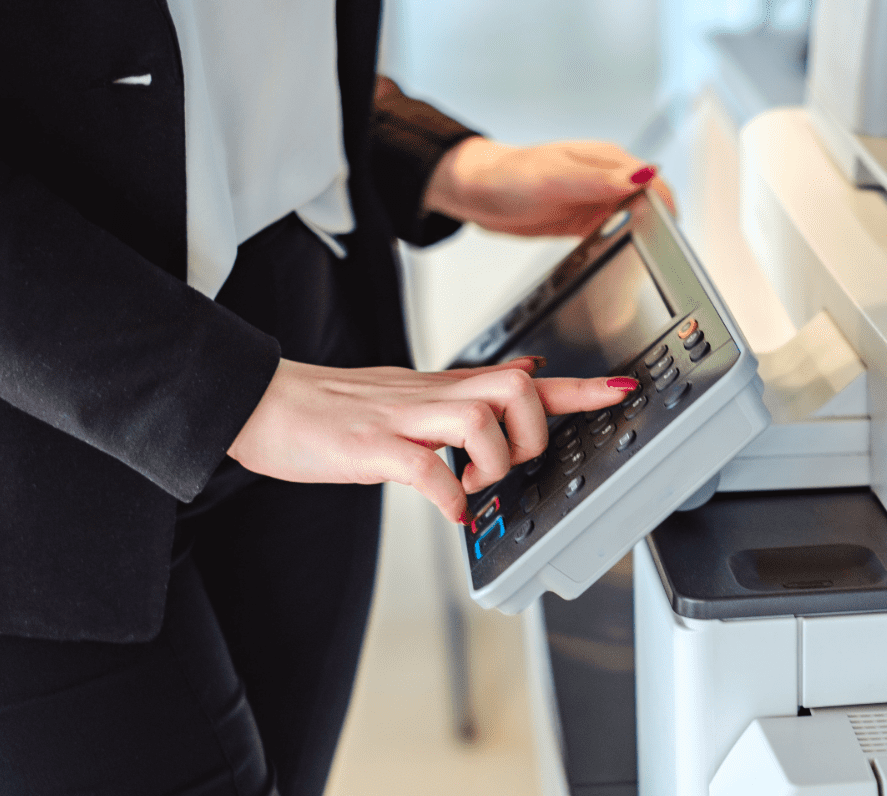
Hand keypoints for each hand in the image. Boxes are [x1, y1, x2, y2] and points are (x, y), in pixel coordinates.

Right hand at [226, 356, 638, 522]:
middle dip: (532, 432)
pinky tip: (448, 509)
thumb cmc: (333, 409)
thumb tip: (525, 376)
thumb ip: (466, 392)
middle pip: (516, 387)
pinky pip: (425, 467)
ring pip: (480, 418)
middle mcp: (431, 396)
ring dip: (492, 463)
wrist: (262, 402)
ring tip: (471, 487)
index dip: (579, 388)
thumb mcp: (411, 393)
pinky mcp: (370, 446)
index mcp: (443, 389)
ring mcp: (401, 418)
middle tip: (509, 465)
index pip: (524, 377)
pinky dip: (448, 495)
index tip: (623, 391)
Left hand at [423, 136, 675, 235]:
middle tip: (660, 251)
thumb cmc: (508, 176)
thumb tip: (643, 176)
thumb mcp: (556, 177)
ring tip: (644, 255)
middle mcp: (606, 178)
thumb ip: (600, 179)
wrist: (476, 192)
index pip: (653, 180)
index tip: (669, 231)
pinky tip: (617, 253)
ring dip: (642, 233)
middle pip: (650, 201)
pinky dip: (621, 242)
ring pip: (635, 217)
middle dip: (660, 222)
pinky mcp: (585, 219)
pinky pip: (614, 231)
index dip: (666, 205)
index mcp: (607, 160)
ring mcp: (596, 199)